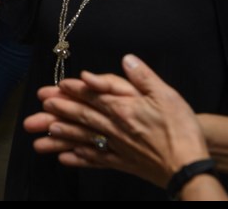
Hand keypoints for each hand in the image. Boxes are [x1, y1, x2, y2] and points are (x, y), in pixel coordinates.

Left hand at [26, 54, 210, 188]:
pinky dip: (79, 160)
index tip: (56, 87)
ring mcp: (117, 147)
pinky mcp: (122, 163)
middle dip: (59, 113)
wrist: (189, 167)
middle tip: (38, 111)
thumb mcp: (167, 95)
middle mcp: (115, 128)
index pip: (93, 96)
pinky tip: (65, 159)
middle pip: (82, 118)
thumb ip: (143, 77)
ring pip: (83, 139)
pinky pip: (96, 161)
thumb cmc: (181, 129)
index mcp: (124, 109)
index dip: (74, 90)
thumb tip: (127, 59)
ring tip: (43, 135)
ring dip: (62, 136)